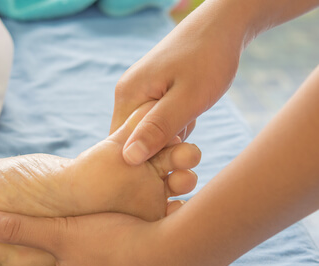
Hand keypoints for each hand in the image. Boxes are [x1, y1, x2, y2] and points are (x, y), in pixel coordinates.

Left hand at [0, 207, 186, 265]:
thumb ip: (17, 228)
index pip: (44, 264)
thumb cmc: (110, 242)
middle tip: (87, 225)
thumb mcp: (59, 230)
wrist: (169, 254)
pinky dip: (117, 255)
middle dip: (75, 245)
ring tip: (108, 229)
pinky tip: (125, 239)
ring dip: (98, 249)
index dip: (52, 239)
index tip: (63, 224)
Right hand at [112, 4, 244, 164]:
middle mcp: (126, 94)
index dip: (149, 156)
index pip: (123, 146)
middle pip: (136, 140)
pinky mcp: (152, 92)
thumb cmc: (209, 58)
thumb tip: (130, 158)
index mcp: (127, 96)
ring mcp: (139, 92)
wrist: (222, 26)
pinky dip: (176, 122)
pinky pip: (159, 121)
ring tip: (191, 113)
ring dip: (173, 133)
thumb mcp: (187, 98)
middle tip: (188, 122)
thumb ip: (158, 128)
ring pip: (151, 133)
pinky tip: (191, 109)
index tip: (177, 142)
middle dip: (163, 144)